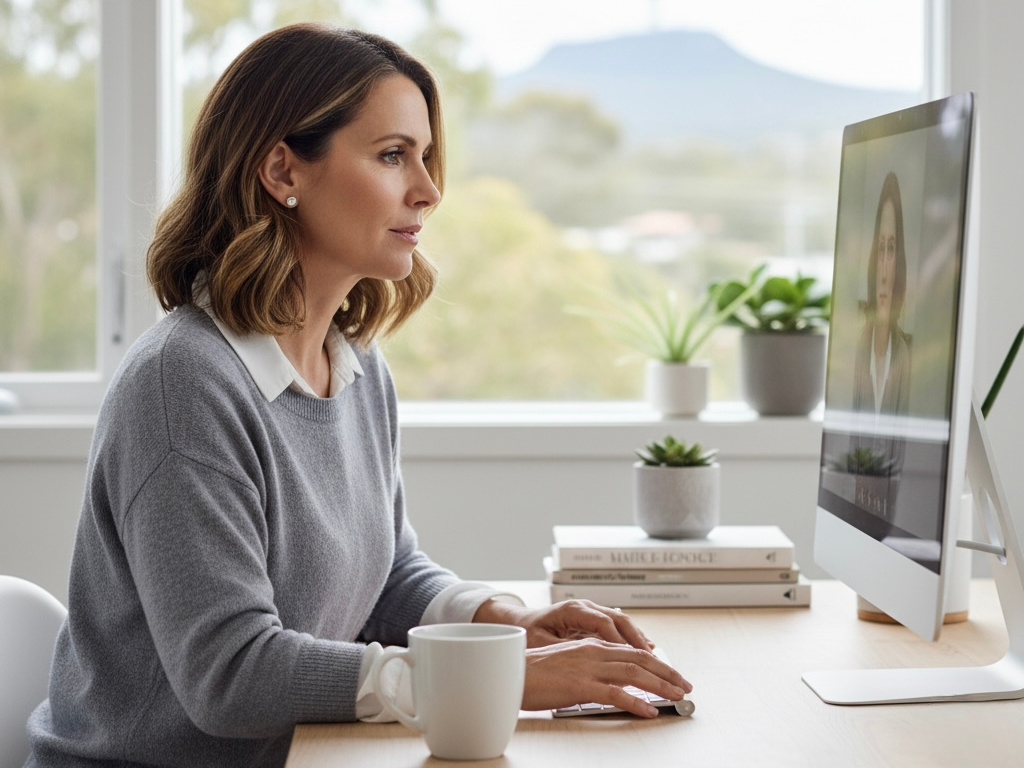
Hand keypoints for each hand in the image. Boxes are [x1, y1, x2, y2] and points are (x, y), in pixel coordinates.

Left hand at [474, 598, 652, 650]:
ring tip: (656, 659)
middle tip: (656, 661)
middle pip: (619, 620)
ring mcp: (591, 612)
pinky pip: (617, 628)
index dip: (620, 641)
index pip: (603, 623)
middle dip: (639, 640)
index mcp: (572, 609)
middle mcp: (585, 607)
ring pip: (622, 623)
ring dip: (639, 640)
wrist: (519, 622)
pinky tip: (645, 652)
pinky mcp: (593, 621)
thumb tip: (578, 663)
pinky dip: (631, 640)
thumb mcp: (541, 643)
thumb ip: (562, 650)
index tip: (634, 659)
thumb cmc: (527, 633)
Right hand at [520, 637, 692, 717]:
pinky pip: (615, 694)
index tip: (671, 674)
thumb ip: (588, 664)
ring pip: (633, 673)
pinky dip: (636, 702)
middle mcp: (593, 652)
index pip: (631, 651)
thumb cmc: (532, 672)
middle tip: (684, 685)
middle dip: (666, 673)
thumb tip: (609, 676)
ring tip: (676, 696)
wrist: (509, 674)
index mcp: (590, 645)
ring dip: (659, 685)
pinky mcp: (580, 686)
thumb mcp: (565, 662)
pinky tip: (649, 711)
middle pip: (639, 659)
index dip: (655, 662)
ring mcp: (587, 668)